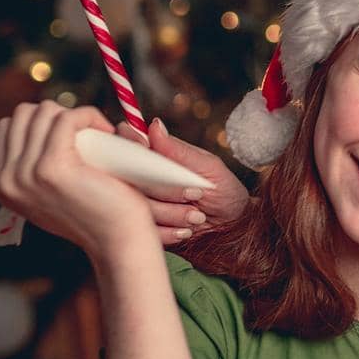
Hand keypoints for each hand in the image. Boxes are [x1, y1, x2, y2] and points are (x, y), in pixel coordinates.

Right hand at [0, 101, 153, 259]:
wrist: (119, 242)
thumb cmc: (98, 214)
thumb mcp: (54, 191)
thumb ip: (38, 167)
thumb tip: (44, 124)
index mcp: (3, 185)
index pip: (9, 127)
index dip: (44, 122)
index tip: (75, 135)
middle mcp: (7, 180)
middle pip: (24, 114)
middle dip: (59, 114)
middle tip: (91, 134)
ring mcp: (26, 174)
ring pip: (45, 112)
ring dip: (77, 115)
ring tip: (102, 135)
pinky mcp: (52, 167)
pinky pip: (67, 119)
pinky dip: (89, 115)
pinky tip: (106, 131)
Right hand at [139, 117, 249, 244]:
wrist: (231, 226)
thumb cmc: (224, 191)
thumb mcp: (209, 168)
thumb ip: (179, 151)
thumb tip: (154, 126)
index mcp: (156, 155)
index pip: (126, 140)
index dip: (132, 147)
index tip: (150, 155)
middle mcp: (141, 177)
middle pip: (129, 177)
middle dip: (166, 190)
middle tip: (196, 194)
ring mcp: (140, 203)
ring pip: (137, 206)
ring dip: (172, 213)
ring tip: (198, 215)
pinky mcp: (144, 228)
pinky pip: (144, 230)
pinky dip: (169, 232)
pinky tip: (187, 230)